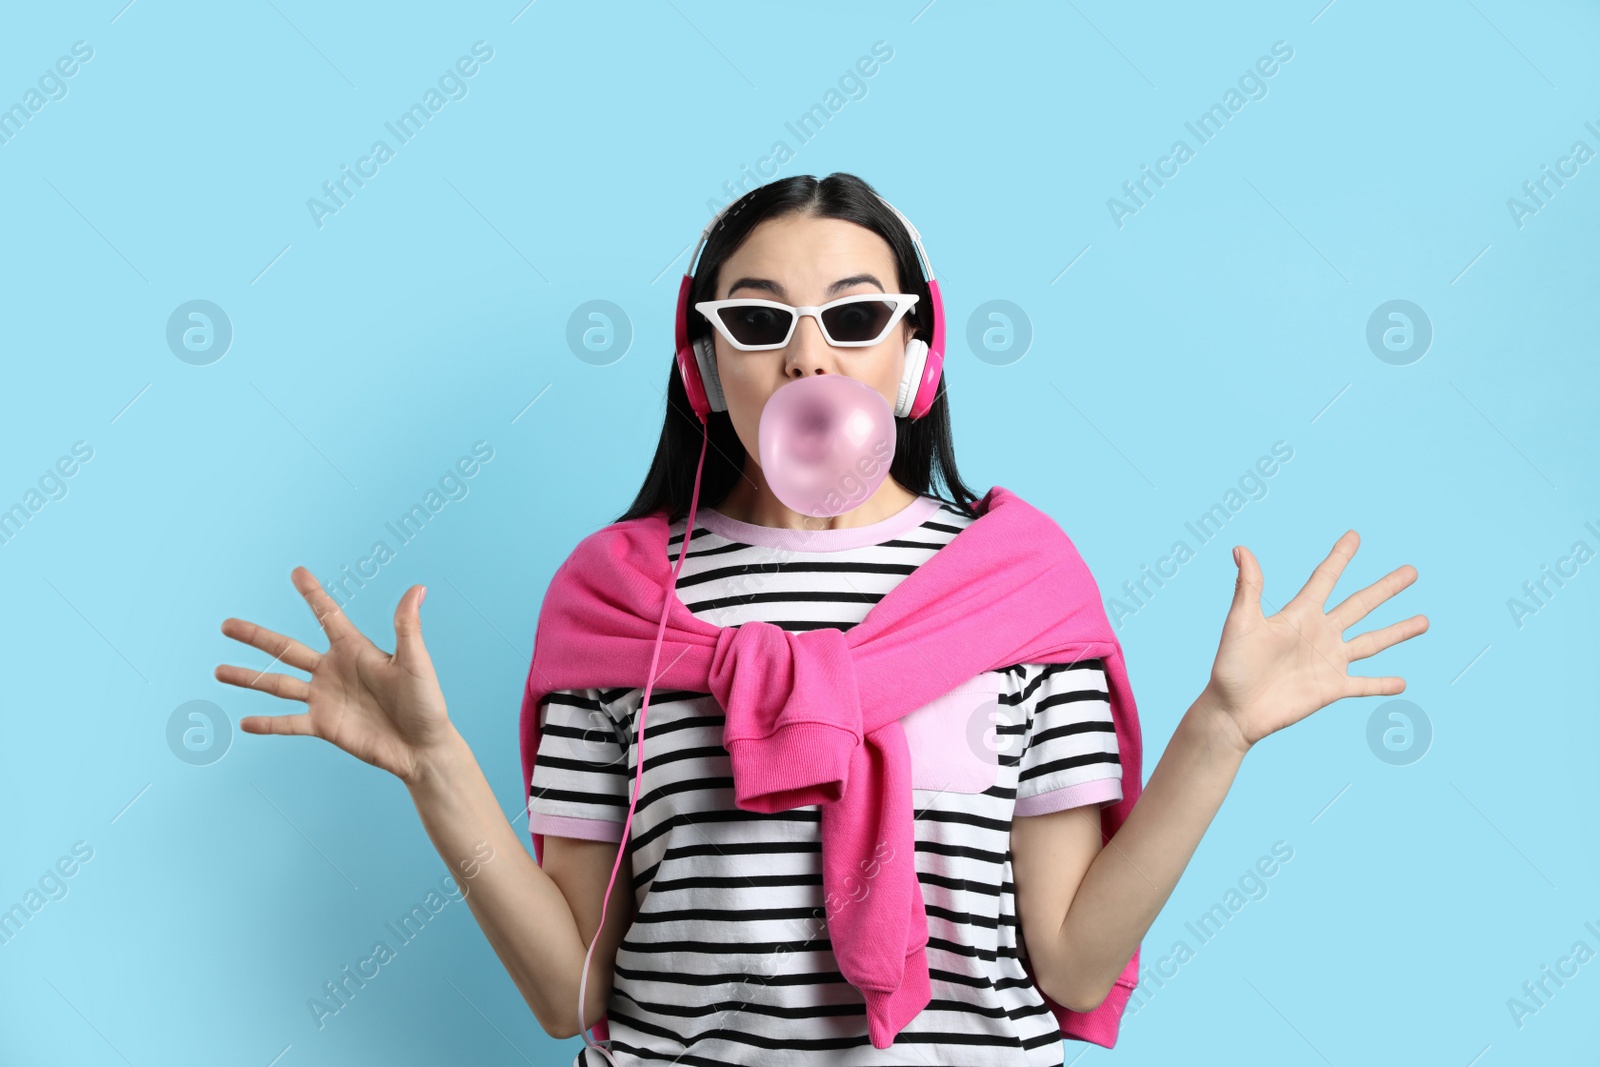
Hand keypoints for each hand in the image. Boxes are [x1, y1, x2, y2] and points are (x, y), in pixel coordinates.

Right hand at [214, 567, 451, 780]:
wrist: (423, 747)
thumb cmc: (427, 703)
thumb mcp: (415, 663)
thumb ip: (408, 628)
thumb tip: (417, 588)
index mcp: (355, 649)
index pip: (327, 615)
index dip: (312, 594)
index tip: (296, 572)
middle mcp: (333, 670)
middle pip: (286, 648)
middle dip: (256, 637)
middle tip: (226, 624)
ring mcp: (325, 698)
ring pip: (277, 684)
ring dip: (248, 678)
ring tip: (218, 671)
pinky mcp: (324, 726)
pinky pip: (288, 723)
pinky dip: (267, 723)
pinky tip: (243, 722)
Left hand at [1203, 530, 1427, 752]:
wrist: (1233, 709)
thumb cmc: (1231, 665)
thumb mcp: (1241, 623)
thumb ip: (1248, 588)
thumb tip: (1240, 549)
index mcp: (1299, 614)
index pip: (1325, 579)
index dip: (1340, 557)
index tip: (1354, 535)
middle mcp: (1319, 634)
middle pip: (1360, 604)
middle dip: (1386, 588)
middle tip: (1411, 571)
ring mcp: (1328, 661)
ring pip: (1372, 641)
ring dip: (1399, 631)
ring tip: (1424, 620)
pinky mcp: (1332, 689)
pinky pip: (1364, 685)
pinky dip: (1383, 684)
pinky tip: (1403, 683)